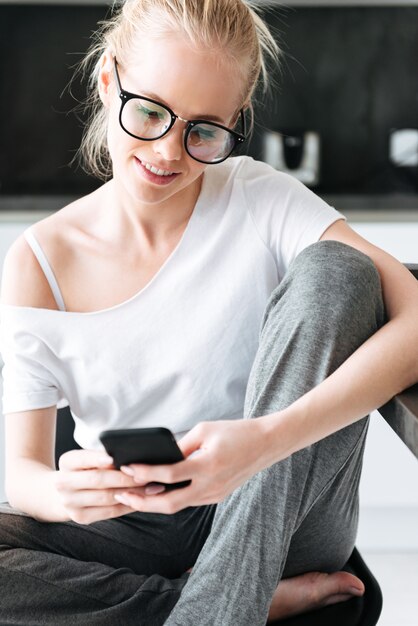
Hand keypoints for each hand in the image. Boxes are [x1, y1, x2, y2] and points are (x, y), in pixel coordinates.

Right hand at [54, 449, 155, 523]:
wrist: (64, 492)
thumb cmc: (85, 469)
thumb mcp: (88, 458)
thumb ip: (104, 457)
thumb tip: (131, 457)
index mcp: (66, 461)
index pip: (84, 458)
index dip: (99, 458)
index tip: (116, 457)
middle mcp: (63, 483)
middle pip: (98, 479)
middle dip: (125, 477)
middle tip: (146, 475)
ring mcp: (70, 503)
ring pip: (107, 497)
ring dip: (132, 492)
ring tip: (151, 488)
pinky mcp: (81, 517)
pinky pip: (110, 511)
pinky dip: (128, 505)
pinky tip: (142, 499)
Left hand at [115, 419, 269, 513]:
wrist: (266, 444)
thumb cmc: (235, 432)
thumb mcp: (205, 430)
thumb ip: (181, 446)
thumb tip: (157, 458)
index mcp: (208, 465)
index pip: (169, 475)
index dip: (145, 473)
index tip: (127, 467)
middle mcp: (211, 485)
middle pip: (169, 503)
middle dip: (142, 502)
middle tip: (121, 494)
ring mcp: (214, 494)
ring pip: (178, 506)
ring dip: (153, 503)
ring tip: (131, 495)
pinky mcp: (217, 496)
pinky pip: (189, 501)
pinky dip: (170, 499)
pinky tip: (154, 492)